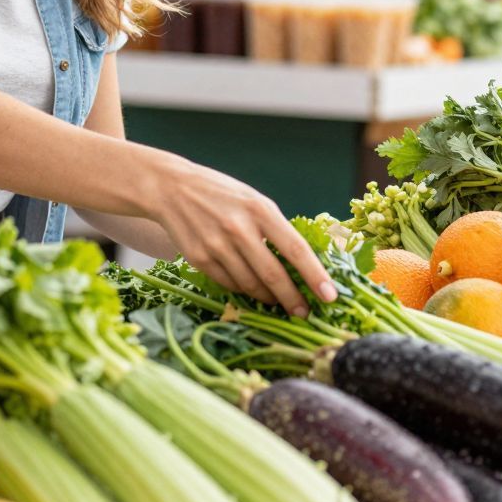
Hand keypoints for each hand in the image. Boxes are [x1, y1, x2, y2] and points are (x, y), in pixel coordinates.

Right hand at [145, 155, 338, 316]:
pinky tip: (249, 287)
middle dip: (293, 299)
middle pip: (273, 275)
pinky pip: (229, 284)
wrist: (171, 188)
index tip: (330, 296)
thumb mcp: (253, 200)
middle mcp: (239, 228)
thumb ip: (274, 228)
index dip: (315, 275)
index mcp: (260, 209)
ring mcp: (217, 245)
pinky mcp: (199, 258)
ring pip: (250, 285)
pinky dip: (243, 290)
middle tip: (304, 312)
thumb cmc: (220, 194)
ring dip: (268, 298)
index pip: (295, 249)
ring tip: (277, 300)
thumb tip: (300, 263)